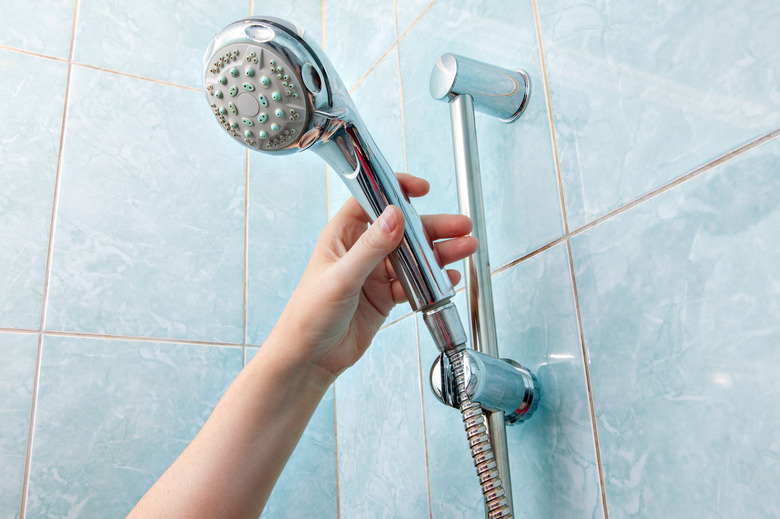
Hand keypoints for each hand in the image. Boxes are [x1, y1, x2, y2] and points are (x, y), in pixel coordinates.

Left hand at [269, 173, 477, 381]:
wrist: (310, 358)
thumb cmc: (309, 315)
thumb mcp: (341, 277)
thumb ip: (370, 248)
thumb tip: (395, 216)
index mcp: (342, 236)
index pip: (372, 201)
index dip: (396, 191)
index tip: (422, 189)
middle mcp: (360, 251)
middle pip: (402, 230)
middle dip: (432, 227)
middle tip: (459, 226)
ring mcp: (374, 274)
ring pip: (412, 257)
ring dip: (438, 254)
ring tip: (465, 248)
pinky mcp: (385, 296)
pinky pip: (414, 283)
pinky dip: (432, 281)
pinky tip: (448, 279)